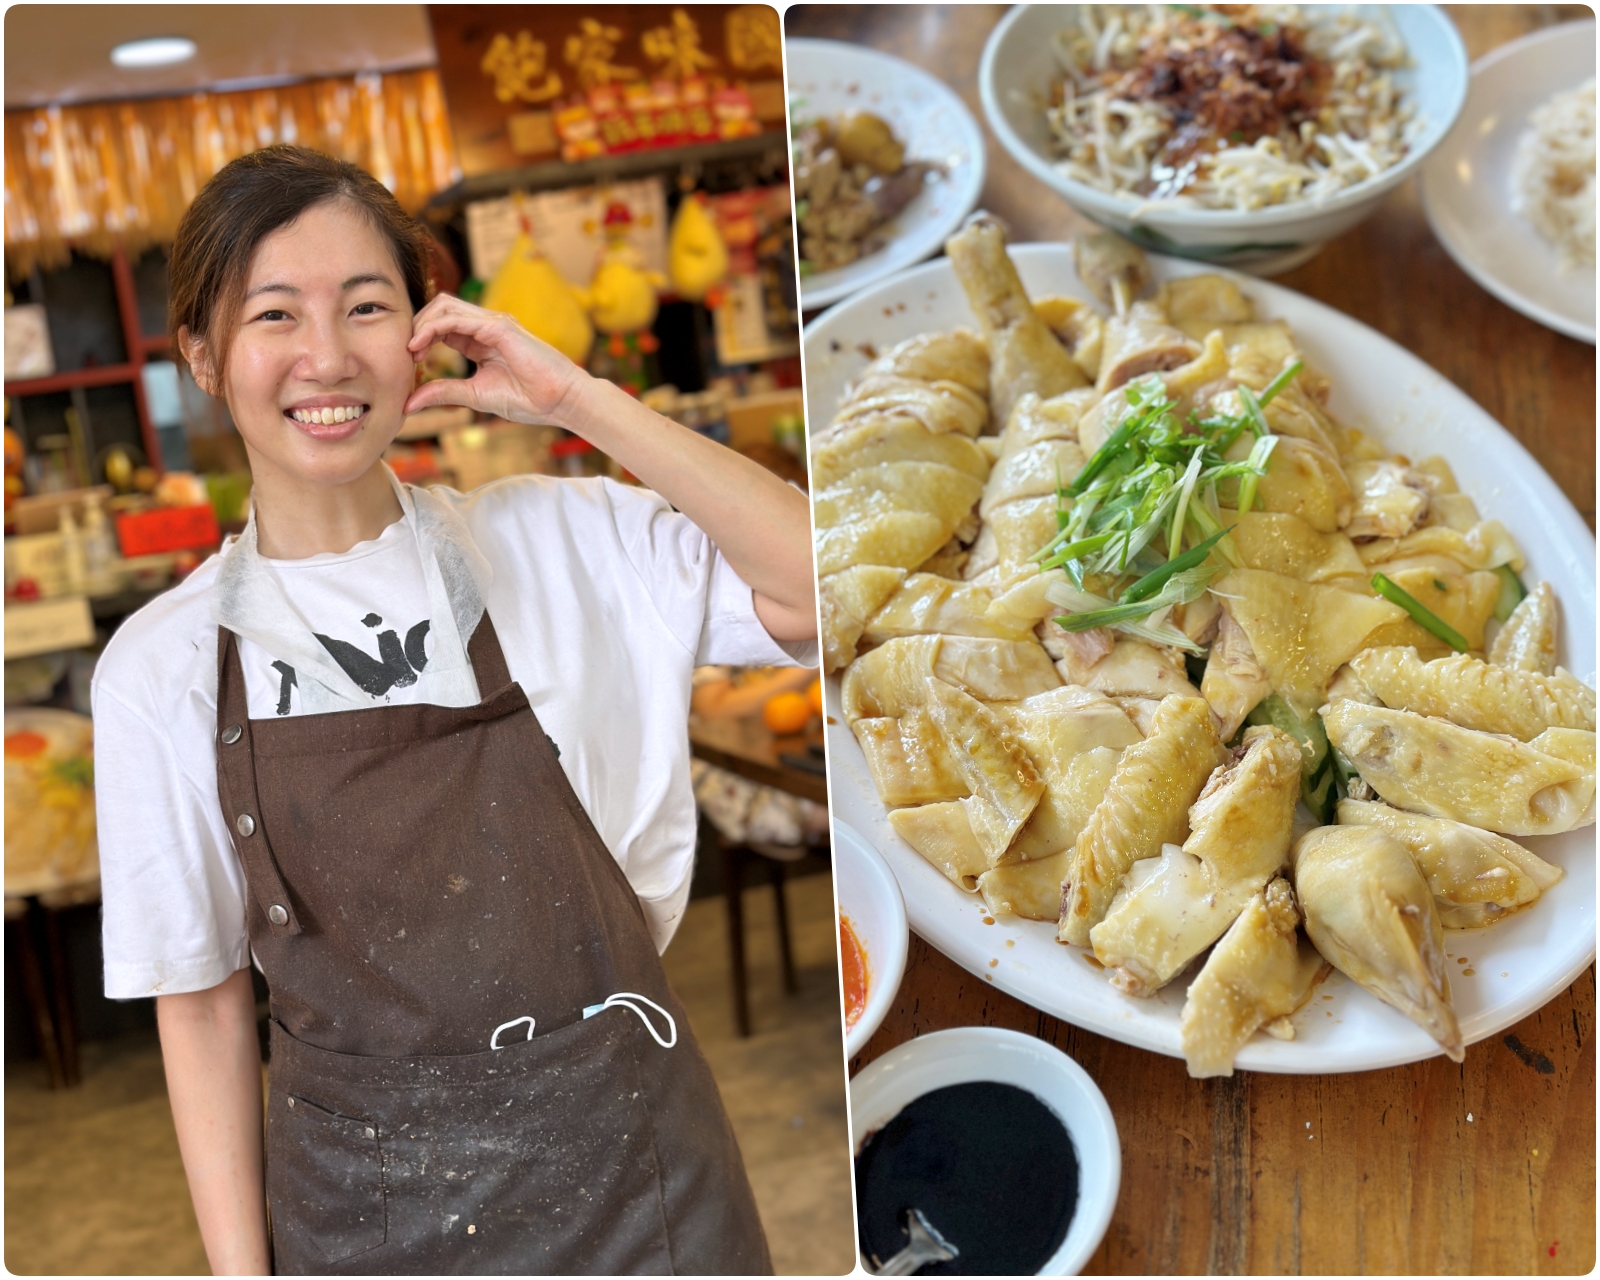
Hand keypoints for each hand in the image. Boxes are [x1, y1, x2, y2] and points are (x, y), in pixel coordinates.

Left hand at [404, 294, 587, 426]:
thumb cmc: (529, 399)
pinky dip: (433, 329)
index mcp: (479, 341)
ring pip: (444, 306)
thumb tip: (409, 403)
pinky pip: (456, 318)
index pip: (441, 325)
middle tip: (407, 353)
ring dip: (421, 324)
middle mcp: (484, 326)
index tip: (410, 362)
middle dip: (416, 326)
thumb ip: (444, 392)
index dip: (420, 338)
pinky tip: (421, 347)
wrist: (561, 401)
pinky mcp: (499, 327)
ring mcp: (492, 323)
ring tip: (411, 349)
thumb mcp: (475, 395)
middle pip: (439, 308)